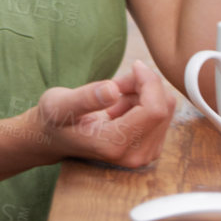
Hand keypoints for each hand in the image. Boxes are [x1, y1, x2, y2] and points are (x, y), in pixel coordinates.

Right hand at [30, 60, 172, 166]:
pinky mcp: (150, 148)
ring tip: (114, 93)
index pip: (154, 110)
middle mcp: (135, 155)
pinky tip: (121, 103)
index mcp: (115, 144)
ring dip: (144, 92)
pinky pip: (162, 115)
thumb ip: (86, 98)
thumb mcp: (60, 104)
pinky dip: (145, 101)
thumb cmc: (55, 119)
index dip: (150, 82)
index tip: (135, 65)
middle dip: (145, 85)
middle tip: (116, 82)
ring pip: (165, 109)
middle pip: (163, 108)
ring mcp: (145, 154)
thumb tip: (113, 90)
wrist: (55, 139)